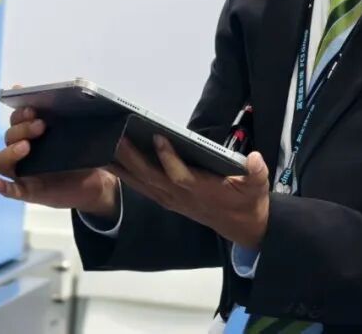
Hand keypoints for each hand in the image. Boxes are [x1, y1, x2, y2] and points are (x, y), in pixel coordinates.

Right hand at [0, 104, 119, 220]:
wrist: (97, 181)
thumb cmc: (84, 152)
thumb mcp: (80, 130)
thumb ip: (73, 111)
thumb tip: (75, 85)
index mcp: (33, 131)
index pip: (17, 117)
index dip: (20, 110)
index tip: (33, 106)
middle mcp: (23, 149)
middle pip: (9, 135)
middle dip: (22, 127)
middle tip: (41, 125)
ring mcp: (23, 171)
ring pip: (0, 161)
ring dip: (9, 152)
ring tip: (26, 147)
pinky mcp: (28, 191)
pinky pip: (9, 190)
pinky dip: (1, 186)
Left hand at [110, 135, 269, 249]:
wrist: (242, 226)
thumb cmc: (248, 200)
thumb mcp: (258, 185)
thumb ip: (256, 172)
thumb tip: (254, 159)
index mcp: (202, 190)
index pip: (180, 176)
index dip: (169, 159)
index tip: (159, 136)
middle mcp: (181, 196)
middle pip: (151, 178)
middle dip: (132, 158)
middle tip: (116, 135)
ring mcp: (171, 200)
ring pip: (142, 183)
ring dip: (122, 167)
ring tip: (103, 146)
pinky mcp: (167, 199)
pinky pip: (141, 187)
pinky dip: (125, 175)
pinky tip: (111, 161)